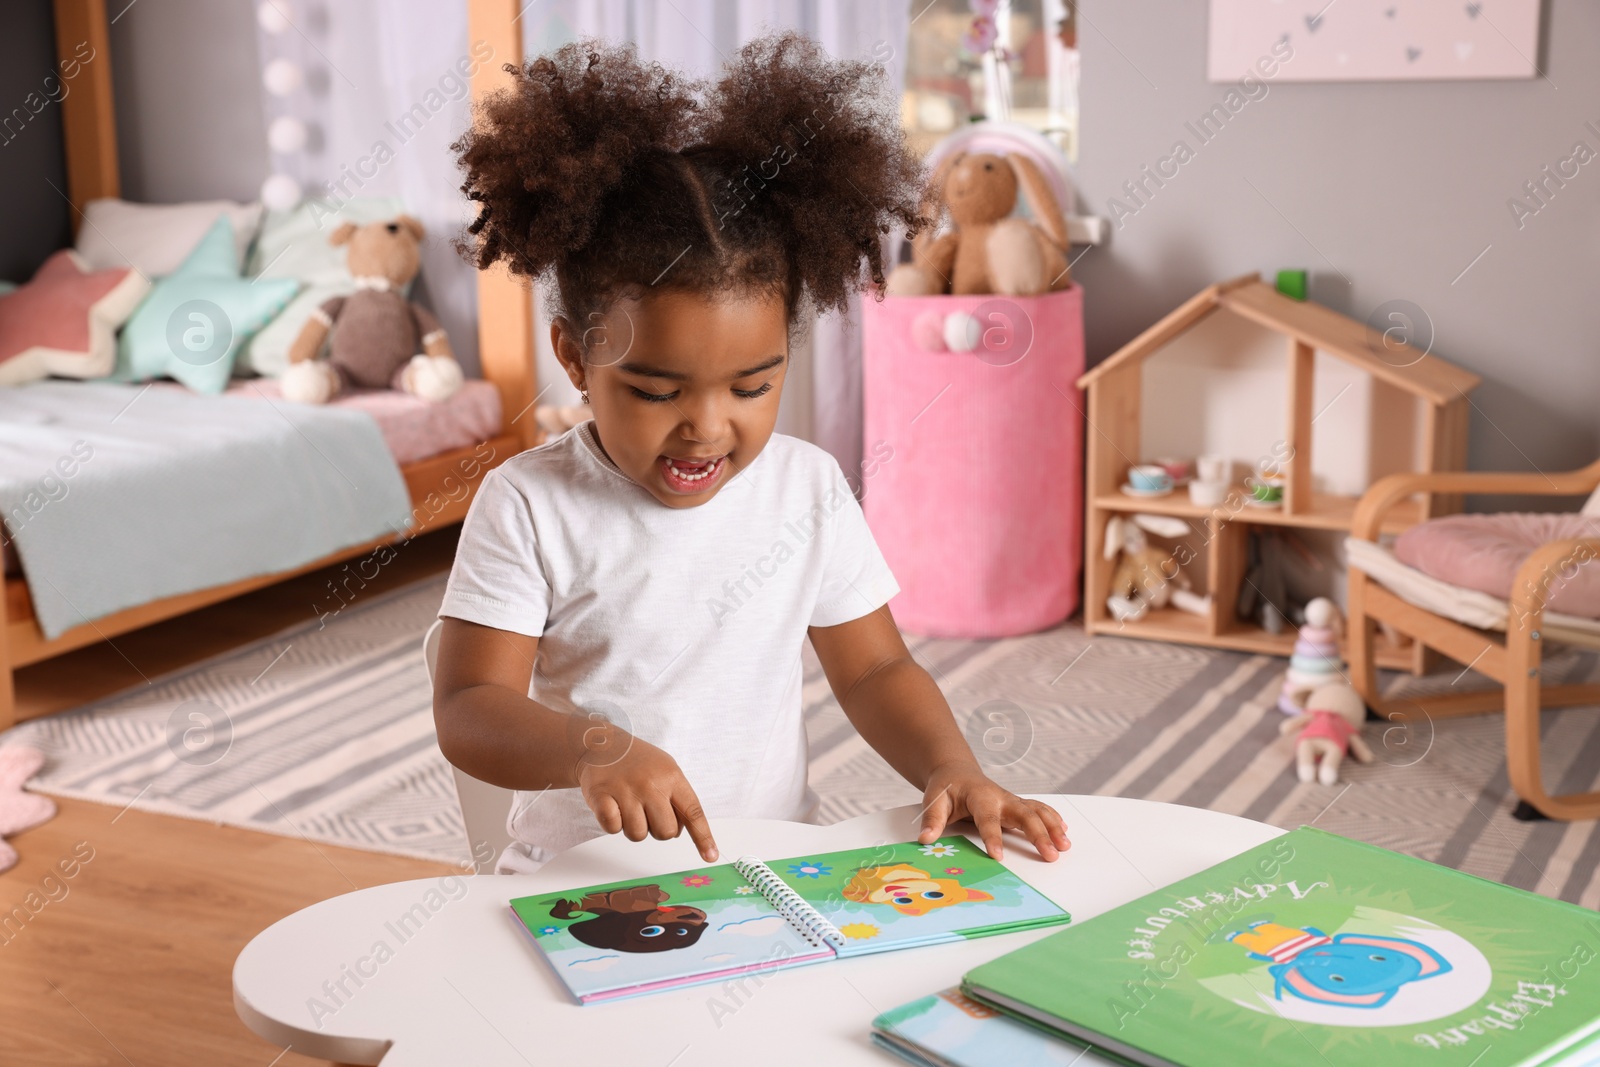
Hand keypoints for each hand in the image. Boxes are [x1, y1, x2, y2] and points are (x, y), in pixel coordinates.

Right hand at [574, 727, 718, 862]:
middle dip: (657, 829)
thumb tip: (684, 830)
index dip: (703, 837)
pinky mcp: (601, 796)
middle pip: (665, 832)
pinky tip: (612, 805)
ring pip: (638, 834)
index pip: (693, 812)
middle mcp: (651, 784)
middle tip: (647, 812)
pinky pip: (613, 828)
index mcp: (672, 777)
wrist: (602, 744)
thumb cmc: (638, 762)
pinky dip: (612, 823)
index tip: (711, 856)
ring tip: (628, 806)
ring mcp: (626, 790)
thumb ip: (678, 798)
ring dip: (633, 827)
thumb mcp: (666, 770)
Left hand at [917, 761, 1069, 861]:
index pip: (988, 819)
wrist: (956, 771)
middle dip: (1039, 834)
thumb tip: (926, 839)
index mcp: (979, 796)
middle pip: (1024, 814)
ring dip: (1053, 827)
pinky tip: (1065, 831)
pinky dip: (1054, 819)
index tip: (998, 856)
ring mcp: (1012, 800)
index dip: (993, 837)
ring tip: (1065, 846)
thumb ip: (932, 819)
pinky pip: (1039, 810)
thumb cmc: (946, 788)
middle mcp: (1001, 797)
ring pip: (1037, 811)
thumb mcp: (933, 800)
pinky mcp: (1017, 804)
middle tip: (1051, 854)